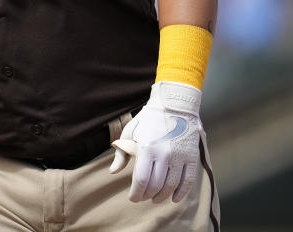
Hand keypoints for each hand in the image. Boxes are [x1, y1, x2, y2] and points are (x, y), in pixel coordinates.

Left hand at [109, 81, 203, 202]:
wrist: (175, 105)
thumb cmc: (148, 119)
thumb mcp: (130, 132)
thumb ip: (121, 153)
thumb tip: (113, 172)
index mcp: (146, 148)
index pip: (141, 180)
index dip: (136, 193)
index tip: (132, 198)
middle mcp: (164, 155)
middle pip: (156, 186)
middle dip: (147, 196)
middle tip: (143, 198)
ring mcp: (180, 157)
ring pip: (171, 186)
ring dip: (162, 196)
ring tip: (155, 198)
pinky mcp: (192, 157)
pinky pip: (188, 181)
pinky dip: (181, 193)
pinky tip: (174, 198)